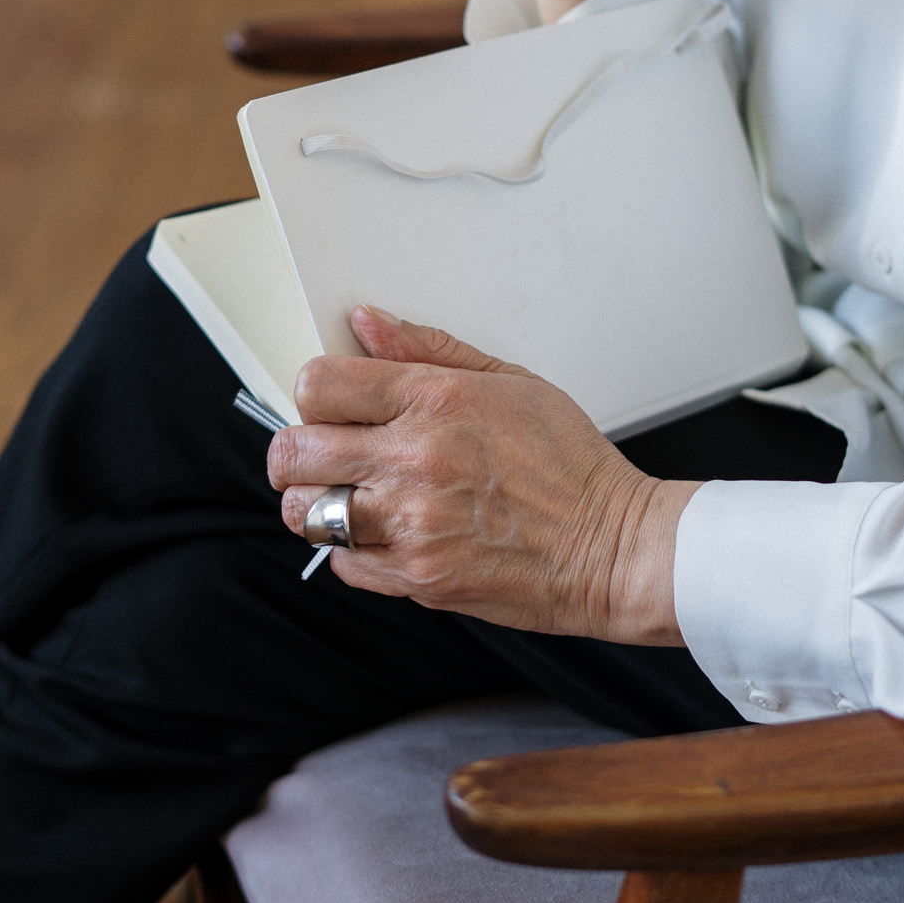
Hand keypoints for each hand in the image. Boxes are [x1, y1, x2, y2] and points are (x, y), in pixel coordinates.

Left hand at [268, 306, 699, 644]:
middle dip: (298, 448)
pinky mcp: (417, 578)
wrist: (610, 547)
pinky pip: (342, 562)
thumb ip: (428, 348)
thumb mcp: (510, 381)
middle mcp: (415, 461)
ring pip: (305, 512)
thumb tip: (368, 324)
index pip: (319, 385)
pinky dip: (351, 548)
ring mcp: (412, 524)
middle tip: (325, 451)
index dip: (314, 391)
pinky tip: (383, 532)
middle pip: (293, 451)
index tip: (330, 402)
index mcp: (436, 401)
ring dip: (315, 501)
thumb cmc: (570, 465)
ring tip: (347, 494)